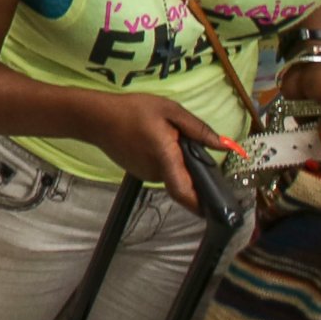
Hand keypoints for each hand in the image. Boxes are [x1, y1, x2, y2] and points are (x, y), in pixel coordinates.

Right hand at [78, 92, 222, 210]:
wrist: (96, 118)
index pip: (184, 192)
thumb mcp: (169, 110)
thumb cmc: (132, 110)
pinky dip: (165, 160)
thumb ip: (198, 129)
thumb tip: (224, 145)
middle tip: (192, 146)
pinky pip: (160, 170)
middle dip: (193, 169)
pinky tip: (156, 141)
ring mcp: (145, 174)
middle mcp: (156, 172)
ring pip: (172, 174)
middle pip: (183, 180)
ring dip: (178, 162)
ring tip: (169, 137)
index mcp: (166, 158)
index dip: (201, 205)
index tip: (216, 209)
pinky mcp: (138, 172)